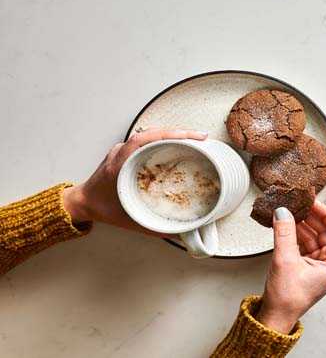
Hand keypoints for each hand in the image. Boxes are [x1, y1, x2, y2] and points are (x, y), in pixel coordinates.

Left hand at [62, 128, 207, 235]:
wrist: (82, 203)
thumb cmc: (103, 210)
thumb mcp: (129, 221)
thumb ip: (154, 228)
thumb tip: (182, 234)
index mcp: (120, 165)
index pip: (144, 140)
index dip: (169, 134)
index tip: (190, 137)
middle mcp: (121, 153)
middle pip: (152, 132)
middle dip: (179, 132)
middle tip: (201, 138)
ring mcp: (122, 149)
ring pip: (150, 133)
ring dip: (173, 133)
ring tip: (194, 139)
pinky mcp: (125, 151)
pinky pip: (146, 139)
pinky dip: (164, 138)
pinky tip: (177, 143)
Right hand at [257, 202, 325, 333]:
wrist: (276, 316)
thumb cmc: (288, 298)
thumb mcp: (285, 260)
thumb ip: (284, 233)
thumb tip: (283, 212)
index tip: (314, 203)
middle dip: (314, 216)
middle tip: (300, 203)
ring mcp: (320, 262)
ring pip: (316, 234)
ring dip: (303, 223)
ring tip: (291, 210)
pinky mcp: (308, 262)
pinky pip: (306, 241)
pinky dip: (297, 232)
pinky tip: (287, 223)